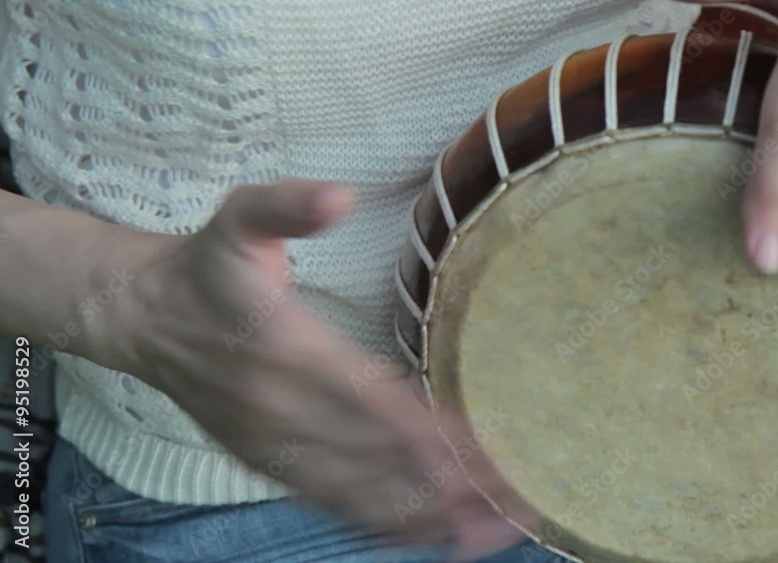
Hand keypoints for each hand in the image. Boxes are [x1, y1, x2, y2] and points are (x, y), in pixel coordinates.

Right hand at [103, 179, 521, 559]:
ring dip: (422, 512)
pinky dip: (377, 520)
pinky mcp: (265, 461)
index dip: (423, 429)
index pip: (367, 397)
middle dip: (444, 480)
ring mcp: (272, 443)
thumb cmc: (206, 266)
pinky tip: (422, 535)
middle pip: (373, 453)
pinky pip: (327, 499)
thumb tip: (338, 195)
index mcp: (285, 348)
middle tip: (507, 501)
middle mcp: (281, 408)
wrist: (142, 316)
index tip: (477, 453)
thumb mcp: (240, 216)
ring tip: (481, 530)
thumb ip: (287, 206)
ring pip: (355, 489)